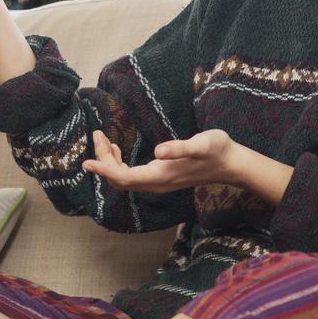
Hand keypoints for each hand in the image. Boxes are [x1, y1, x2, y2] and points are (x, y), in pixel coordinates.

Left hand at [81, 128, 239, 192]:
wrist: (231, 164)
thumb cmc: (217, 150)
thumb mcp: (202, 144)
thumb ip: (180, 148)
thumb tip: (158, 151)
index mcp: (161, 176)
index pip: (123, 178)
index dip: (103, 170)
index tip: (86, 162)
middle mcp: (156, 184)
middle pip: (119, 179)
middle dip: (103, 160)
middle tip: (98, 135)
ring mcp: (158, 182)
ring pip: (124, 178)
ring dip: (109, 161)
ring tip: (103, 138)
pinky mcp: (161, 177)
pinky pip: (131, 175)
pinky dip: (118, 163)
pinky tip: (117, 149)